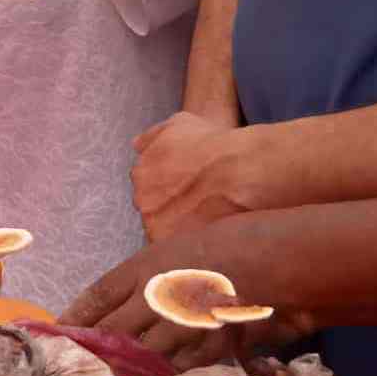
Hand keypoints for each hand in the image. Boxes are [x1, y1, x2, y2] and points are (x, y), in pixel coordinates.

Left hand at [58, 215, 317, 367]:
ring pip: (140, 356)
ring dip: (125, 368)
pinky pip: (175, 369)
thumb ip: (152, 276)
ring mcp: (181, 326)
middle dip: (94, 348)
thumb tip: (129, 299)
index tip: (60, 329)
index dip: (77, 315)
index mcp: (147, 265)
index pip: (99, 294)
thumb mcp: (181, 249)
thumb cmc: (233, 246)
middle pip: (112, 332)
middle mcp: (156, 297)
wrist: (283, 263)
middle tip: (78, 361)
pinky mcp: (206, 350)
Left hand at [131, 111, 259, 242]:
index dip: (169, 191)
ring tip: (206, 224)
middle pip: (154, 212)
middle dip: (171, 211)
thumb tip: (137, 146)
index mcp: (140, 173)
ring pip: (163, 232)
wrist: (239, 171)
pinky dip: (187, 249)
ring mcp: (155, 224)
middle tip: (199, 208)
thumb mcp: (178, 124)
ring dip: (179, 230)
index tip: (188, 191)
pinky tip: (207, 238)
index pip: (148, 189)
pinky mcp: (173, 245)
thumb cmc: (213, 144)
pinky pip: (175, 251)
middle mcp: (142, 199)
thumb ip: (152, 137)